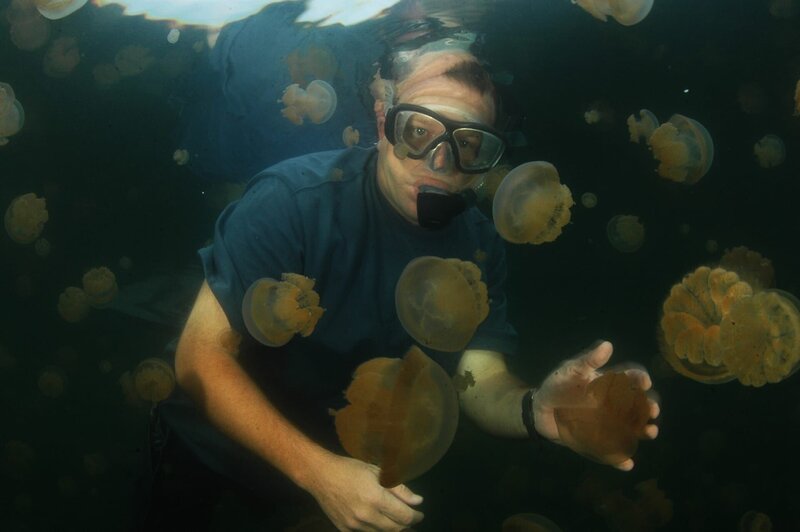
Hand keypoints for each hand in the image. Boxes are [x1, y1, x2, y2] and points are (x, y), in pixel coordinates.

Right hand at [305, 454, 423, 530]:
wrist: (321, 476)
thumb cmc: (350, 469)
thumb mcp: (377, 472)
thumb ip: (400, 489)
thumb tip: (418, 501)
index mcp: (376, 498)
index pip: (404, 516)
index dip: (416, 517)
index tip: (419, 514)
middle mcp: (366, 515)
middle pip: (395, 529)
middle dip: (407, 525)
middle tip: (410, 518)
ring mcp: (354, 525)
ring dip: (392, 528)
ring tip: (396, 520)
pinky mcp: (344, 529)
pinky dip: (375, 529)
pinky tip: (378, 521)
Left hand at [531, 341, 659, 470]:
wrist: (539, 409)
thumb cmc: (556, 386)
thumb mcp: (570, 370)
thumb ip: (588, 361)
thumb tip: (608, 345)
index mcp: (608, 384)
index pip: (630, 379)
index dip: (640, 379)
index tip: (644, 382)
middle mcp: (612, 404)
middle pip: (637, 405)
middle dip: (649, 407)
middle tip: (652, 410)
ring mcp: (607, 423)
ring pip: (632, 428)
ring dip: (644, 431)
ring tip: (650, 432)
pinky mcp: (597, 440)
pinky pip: (612, 451)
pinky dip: (621, 459)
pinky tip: (627, 463)